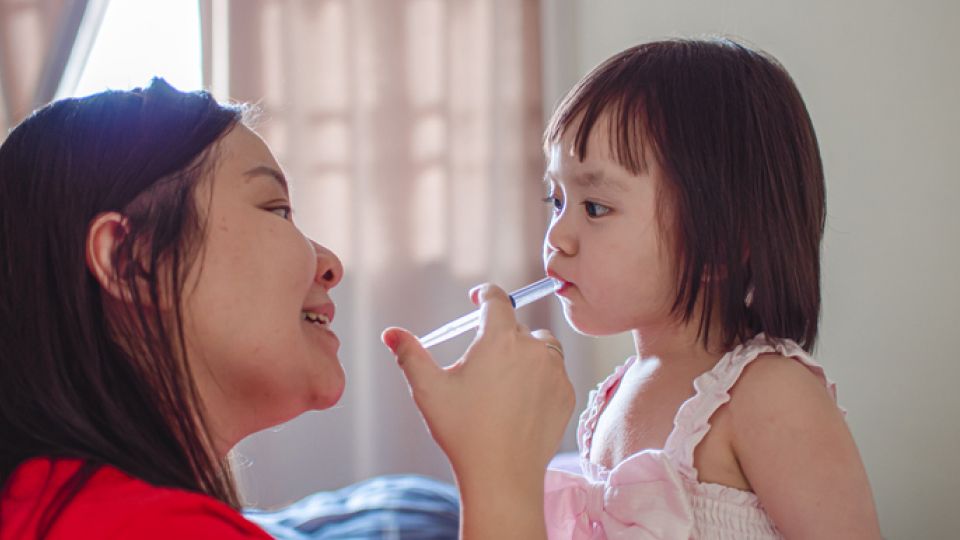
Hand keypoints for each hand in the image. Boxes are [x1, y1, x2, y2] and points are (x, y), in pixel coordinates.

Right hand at [381, 283, 574, 485]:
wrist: (503, 476)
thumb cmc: (463, 431)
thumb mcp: (429, 390)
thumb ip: (410, 354)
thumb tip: (390, 333)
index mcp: (499, 339)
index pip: (496, 299)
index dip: (485, 294)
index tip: (478, 297)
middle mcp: (533, 348)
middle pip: (517, 327)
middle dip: (500, 337)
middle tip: (481, 365)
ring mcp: (555, 372)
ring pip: (542, 348)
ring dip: (526, 354)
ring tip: (504, 382)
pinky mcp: (567, 394)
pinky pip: (555, 374)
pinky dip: (541, 379)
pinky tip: (521, 403)